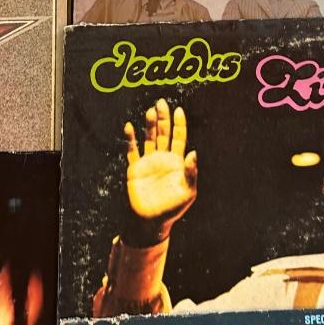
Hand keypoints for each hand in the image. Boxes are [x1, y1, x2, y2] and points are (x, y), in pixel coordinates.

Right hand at [124, 98, 196, 242]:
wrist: (151, 222)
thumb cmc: (172, 209)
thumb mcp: (188, 192)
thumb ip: (191, 172)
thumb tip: (193, 152)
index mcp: (177, 162)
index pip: (179, 138)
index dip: (179, 124)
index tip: (178, 110)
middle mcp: (162, 158)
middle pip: (163, 133)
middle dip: (163, 118)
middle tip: (161, 102)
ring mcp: (148, 162)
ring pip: (148, 139)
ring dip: (149, 125)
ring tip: (150, 111)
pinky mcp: (135, 169)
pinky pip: (132, 151)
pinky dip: (130, 139)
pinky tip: (129, 127)